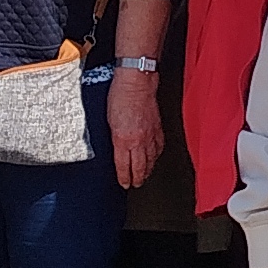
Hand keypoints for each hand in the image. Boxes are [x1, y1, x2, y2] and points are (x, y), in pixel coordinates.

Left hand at [107, 69, 162, 190]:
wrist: (137, 82)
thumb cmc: (120, 96)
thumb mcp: (108, 121)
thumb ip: (113, 138)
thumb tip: (115, 149)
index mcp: (123, 140)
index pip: (124, 166)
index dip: (124, 178)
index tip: (124, 184)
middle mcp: (138, 140)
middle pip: (140, 167)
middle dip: (137, 178)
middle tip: (136, 184)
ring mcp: (150, 135)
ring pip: (151, 159)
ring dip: (148, 170)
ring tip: (145, 175)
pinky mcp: (158, 128)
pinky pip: (159, 147)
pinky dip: (156, 155)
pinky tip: (155, 157)